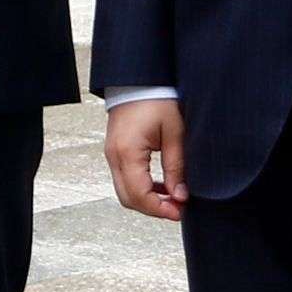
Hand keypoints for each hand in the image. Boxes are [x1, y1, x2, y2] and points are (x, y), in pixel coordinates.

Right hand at [106, 99, 187, 220]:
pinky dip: (141, 188)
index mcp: (127, 152)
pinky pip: (125, 178)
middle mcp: (114, 156)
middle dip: (153, 209)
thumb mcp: (175, 133)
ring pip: (125, 191)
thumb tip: (180, 195)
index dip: (159, 210)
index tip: (179, 212)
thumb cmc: (156, 98)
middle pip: (128, 198)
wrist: (139, 79)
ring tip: (172, 199)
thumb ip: (176, 167)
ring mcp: (112, 154)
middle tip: (177, 209)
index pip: (139, 195)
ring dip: (147, 200)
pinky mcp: (116, 151)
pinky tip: (161, 186)